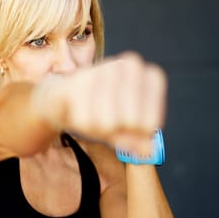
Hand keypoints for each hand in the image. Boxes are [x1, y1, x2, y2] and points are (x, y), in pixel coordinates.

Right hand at [34, 52, 166, 154]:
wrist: (65, 95)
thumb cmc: (103, 109)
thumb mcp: (126, 128)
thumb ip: (138, 139)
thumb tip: (147, 150)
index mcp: (153, 77)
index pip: (151, 124)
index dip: (137, 135)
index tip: (129, 127)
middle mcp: (132, 66)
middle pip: (131, 123)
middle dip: (117, 131)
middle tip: (108, 120)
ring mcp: (107, 69)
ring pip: (107, 123)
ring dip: (97, 129)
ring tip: (94, 114)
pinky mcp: (81, 78)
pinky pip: (85, 121)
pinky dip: (81, 124)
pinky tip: (81, 110)